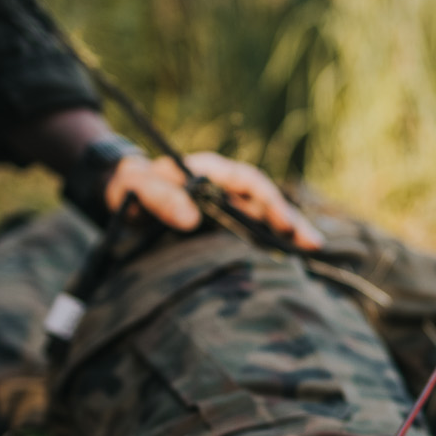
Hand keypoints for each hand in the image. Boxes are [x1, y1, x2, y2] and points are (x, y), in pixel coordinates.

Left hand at [106, 151, 323, 250]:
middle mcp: (225, 188)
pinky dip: (267, 247)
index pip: (250, 182)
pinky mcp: (220, 228)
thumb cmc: (130, 183)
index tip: (283, 223)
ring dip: (286, 235)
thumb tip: (189, 217)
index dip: (270, 201)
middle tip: (314, 244)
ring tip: (311, 253)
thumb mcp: (136, 185)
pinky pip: (249, 235)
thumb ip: (159, 197)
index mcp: (211, 171)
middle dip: (291, 221)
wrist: (121, 193)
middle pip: (266, 202)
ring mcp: (226, 208)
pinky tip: (285, 265)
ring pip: (262, 219)